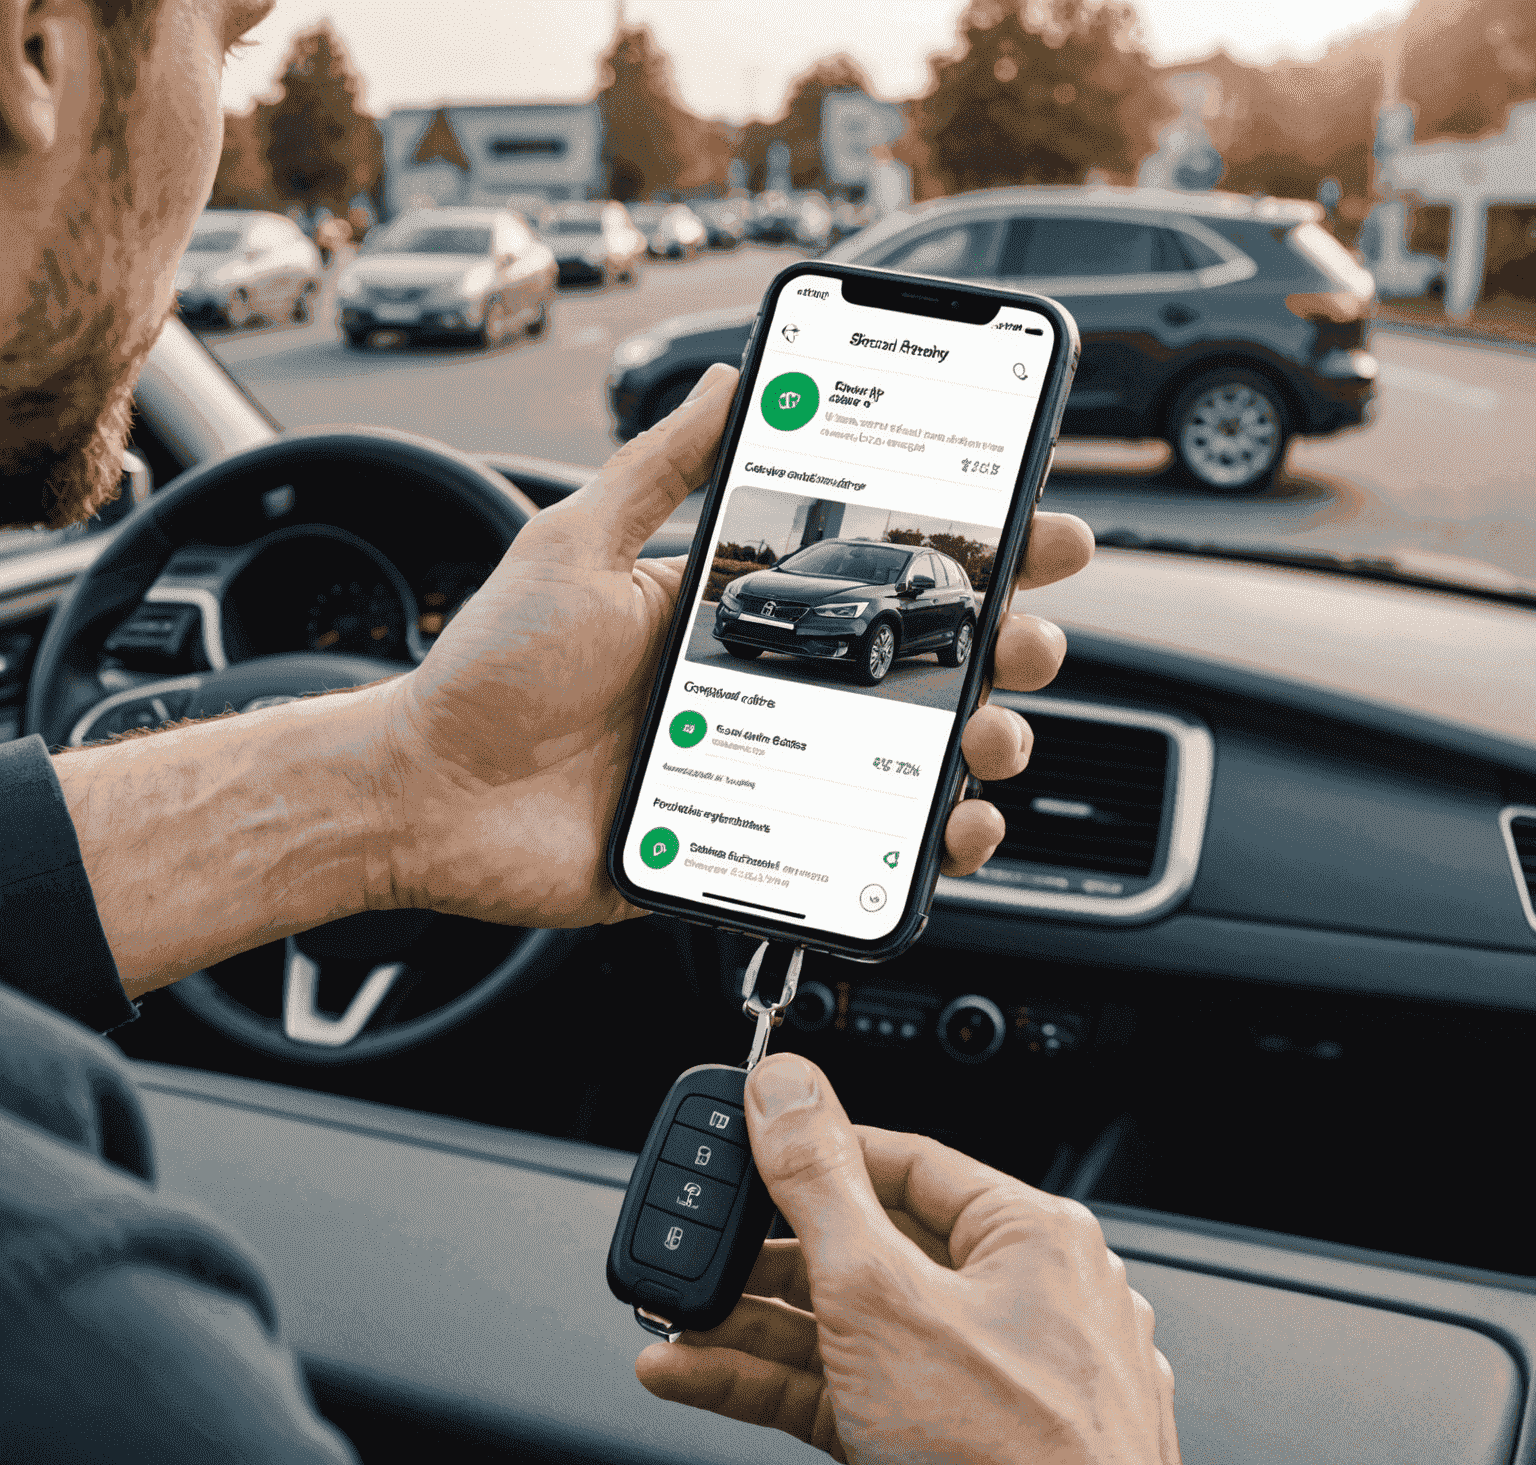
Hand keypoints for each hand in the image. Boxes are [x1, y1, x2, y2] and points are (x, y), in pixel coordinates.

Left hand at [381, 363, 1093, 927]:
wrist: (434, 794)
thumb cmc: (494, 672)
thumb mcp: (577, 545)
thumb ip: (660, 467)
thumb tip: (732, 378)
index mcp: (739, 614)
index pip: (876, 577)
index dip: (965, 557)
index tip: (1034, 534)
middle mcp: (770, 689)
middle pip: (920, 669)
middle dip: (1001, 648)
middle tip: (1028, 638)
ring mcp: (770, 770)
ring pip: (910, 758)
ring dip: (980, 742)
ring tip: (992, 732)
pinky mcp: (756, 846)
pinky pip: (865, 846)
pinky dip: (927, 843)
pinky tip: (951, 825)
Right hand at [636, 1055, 1184, 1464]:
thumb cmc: (1008, 1452)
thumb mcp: (879, 1291)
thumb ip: (818, 1183)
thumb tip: (786, 1086)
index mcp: (1027, 1238)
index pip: (907, 1164)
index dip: (820, 1154)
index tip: (754, 1147)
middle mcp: (1020, 1301)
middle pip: (871, 1252)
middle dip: (770, 1260)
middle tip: (705, 1252)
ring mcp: (988, 1383)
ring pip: (854, 1331)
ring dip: (757, 1327)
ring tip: (678, 1322)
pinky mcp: (954, 1452)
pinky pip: (855, 1394)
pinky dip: (778, 1384)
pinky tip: (698, 1373)